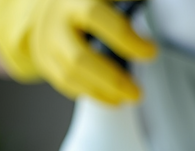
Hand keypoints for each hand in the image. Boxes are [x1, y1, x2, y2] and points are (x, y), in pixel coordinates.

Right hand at [0, 0, 155, 103]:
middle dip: (112, 79)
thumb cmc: (86, 2)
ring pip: (69, 75)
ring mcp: (47, 43)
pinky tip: (111, 97)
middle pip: (79, 57)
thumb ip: (126, 6)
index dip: (124, 37)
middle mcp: (56, 22)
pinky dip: (91, 93)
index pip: (96, 17)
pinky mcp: (44, 60)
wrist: (47, 5)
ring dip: (102, 92)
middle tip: (136, 91)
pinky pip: (65, 83)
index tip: (150, 52)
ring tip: (126, 97)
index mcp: (75, 0)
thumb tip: (144, 12)